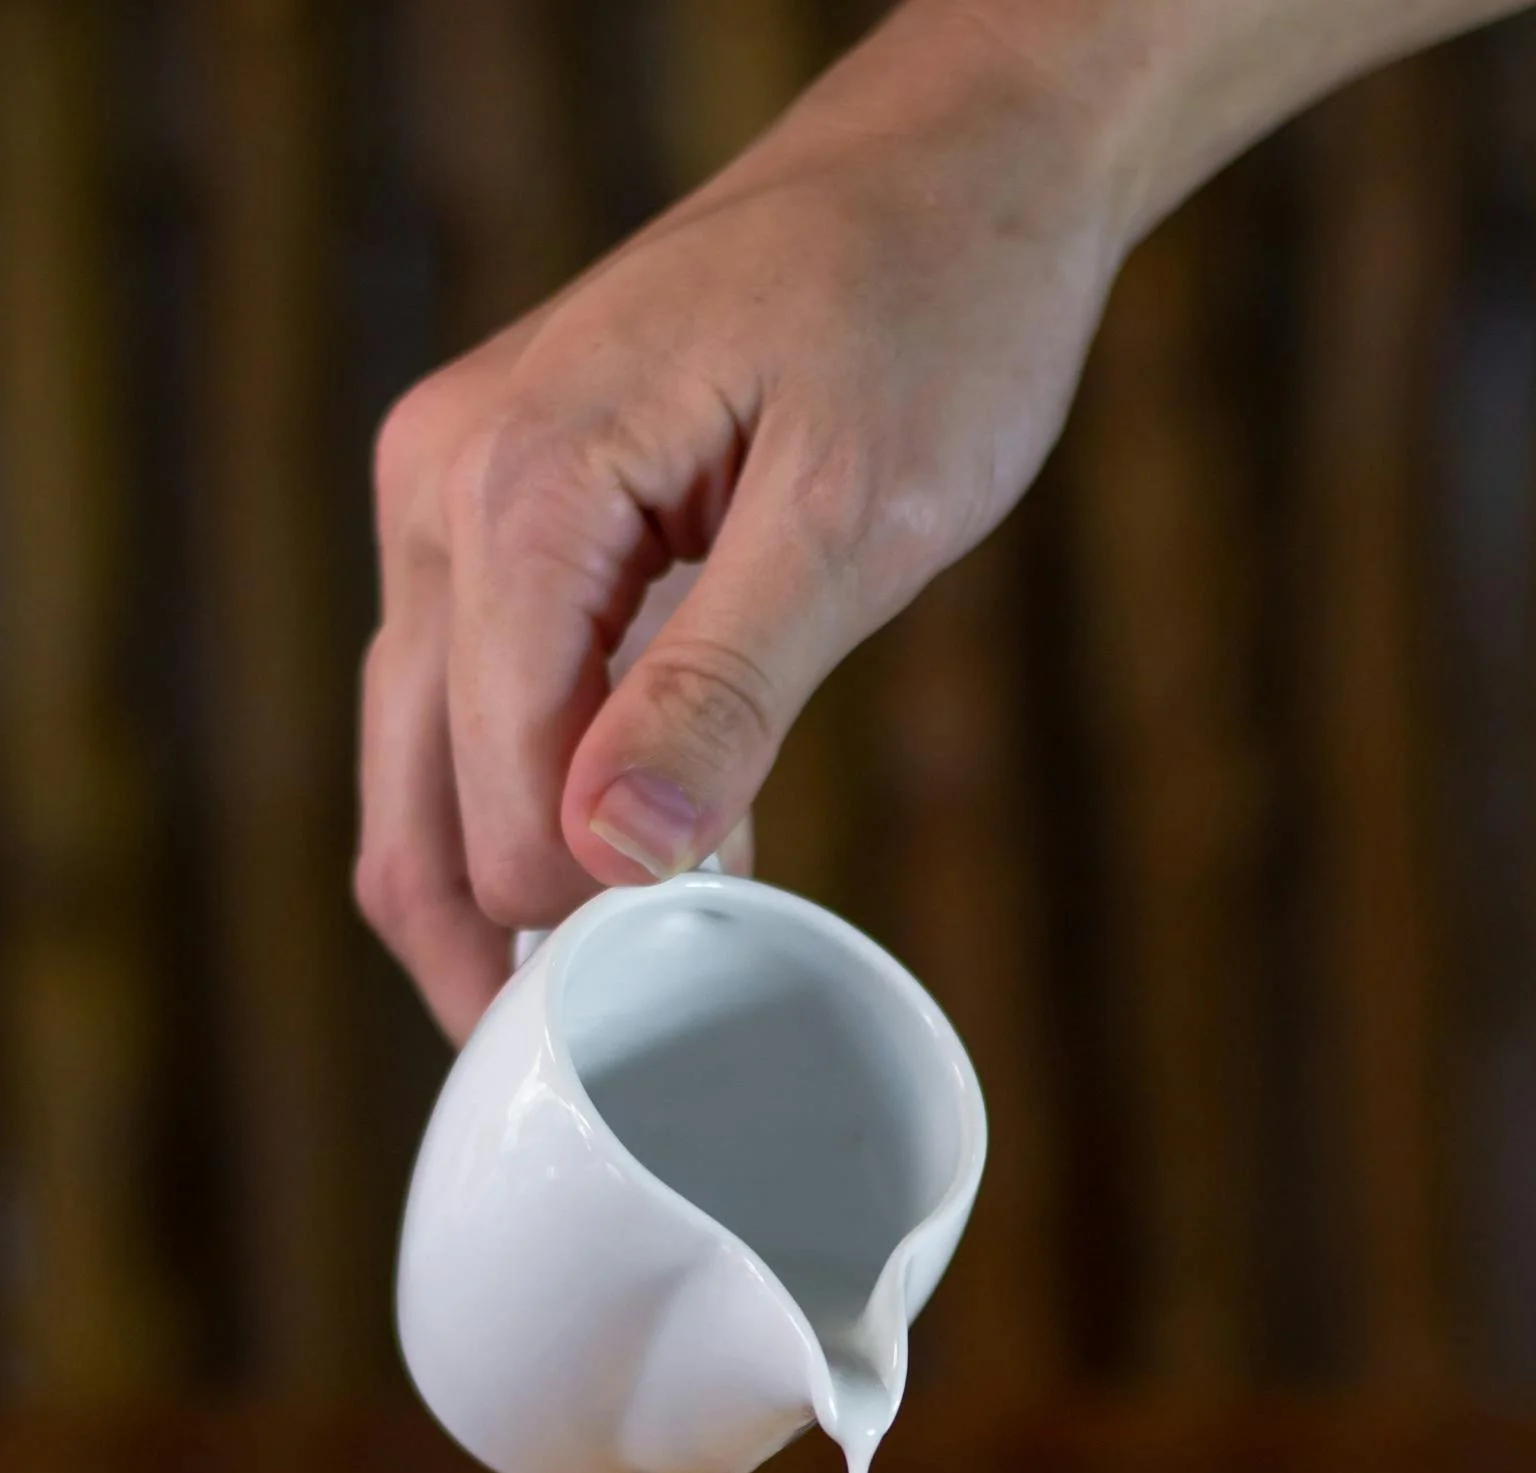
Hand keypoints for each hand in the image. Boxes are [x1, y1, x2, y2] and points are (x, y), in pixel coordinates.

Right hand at [356, 10, 1125, 1038]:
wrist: (944, 177)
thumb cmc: (926, 318)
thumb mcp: (855, 517)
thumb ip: (726, 690)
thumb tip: (608, 857)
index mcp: (517, 495)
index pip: (496, 805)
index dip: (589, 929)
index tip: (694, 995)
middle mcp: (443, 495)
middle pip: (412, 808)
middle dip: (513, 948)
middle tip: (633, 1052)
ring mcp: (454, 501)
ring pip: (422, 769)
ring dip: (520, 892)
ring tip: (645, 976)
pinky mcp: (501, 515)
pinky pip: (478, 703)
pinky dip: (545, 805)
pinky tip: (651, 862)